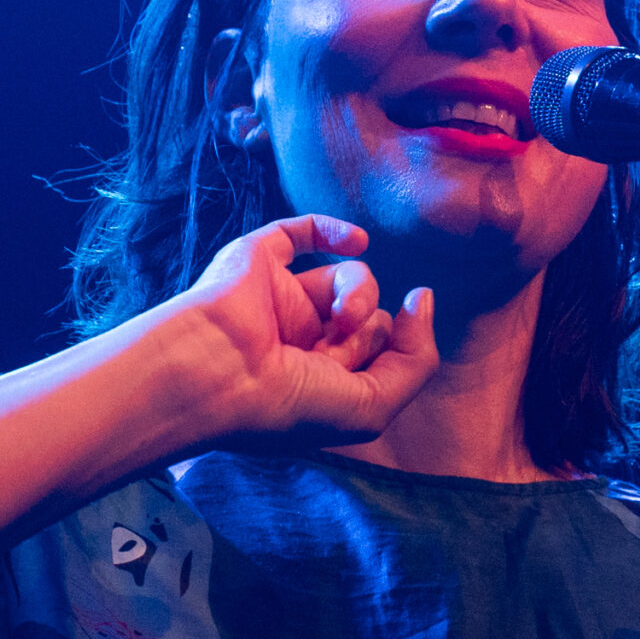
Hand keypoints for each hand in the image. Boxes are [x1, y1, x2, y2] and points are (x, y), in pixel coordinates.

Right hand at [165, 213, 442, 447]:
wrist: (216, 376)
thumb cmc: (287, 405)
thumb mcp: (373, 408)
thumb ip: (415, 362)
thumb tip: (422, 298)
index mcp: (323, 381)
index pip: (383, 356)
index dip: (390, 360)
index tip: (375, 370)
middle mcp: (305, 341)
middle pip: (374, 318)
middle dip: (369, 333)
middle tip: (333, 355)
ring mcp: (283, 299)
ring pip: (353, 278)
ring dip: (361, 294)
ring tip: (342, 317)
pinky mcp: (261, 261)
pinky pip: (304, 232)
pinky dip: (334, 230)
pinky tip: (357, 240)